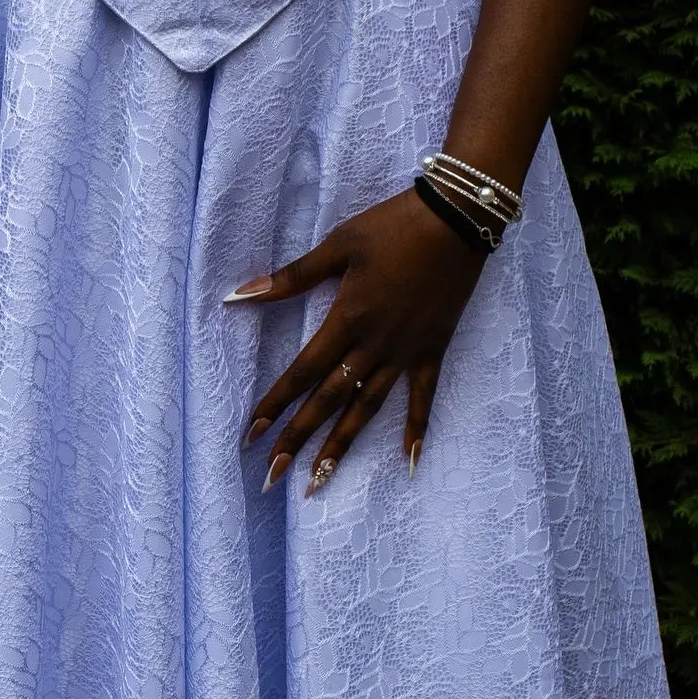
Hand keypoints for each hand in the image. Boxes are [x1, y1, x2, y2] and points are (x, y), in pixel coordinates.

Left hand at [224, 185, 485, 493]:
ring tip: (319, 479)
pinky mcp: (433, 349)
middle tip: (273, 473)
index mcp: (347, 319)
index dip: (276, 403)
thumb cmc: (393, 226)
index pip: (303, 372)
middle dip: (298, 437)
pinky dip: (417, 428)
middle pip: (329, 400)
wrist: (457, 219)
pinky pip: (424, 396)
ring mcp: (406, 351)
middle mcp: (374, 345)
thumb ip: (292, 277)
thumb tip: (240, 295)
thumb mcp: (338, 246)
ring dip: (342, 445)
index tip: (252, 433)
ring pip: (368, 408)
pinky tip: (409, 461)